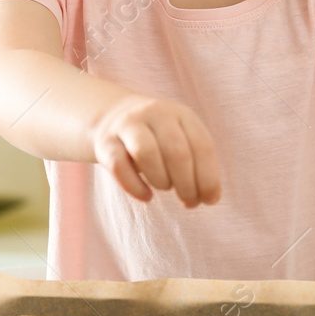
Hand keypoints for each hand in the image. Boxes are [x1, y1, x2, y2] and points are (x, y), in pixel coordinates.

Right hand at [91, 93, 220, 206]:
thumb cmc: (158, 139)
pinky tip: (147, 196)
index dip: (209, 177)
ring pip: (146, 153)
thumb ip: (197, 165)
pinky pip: (119, 166)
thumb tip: (209, 197)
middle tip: (189, 201)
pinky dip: (135, 187)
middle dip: (187, 184)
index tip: (209, 200)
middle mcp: (155, 114)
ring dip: (161, 180)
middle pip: (176, 151)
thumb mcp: (182, 140)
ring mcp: (128, 125)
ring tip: (165, 188)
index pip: (202, 146)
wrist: (114, 116)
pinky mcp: (105, 142)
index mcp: (182, 114)